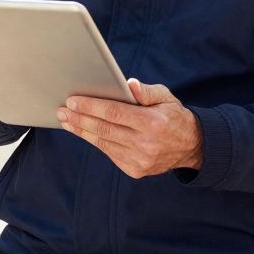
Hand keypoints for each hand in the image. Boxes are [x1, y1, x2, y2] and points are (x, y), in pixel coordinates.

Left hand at [56, 78, 202, 178]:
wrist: (191, 146)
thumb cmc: (173, 115)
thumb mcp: (165, 97)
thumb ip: (146, 91)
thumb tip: (128, 83)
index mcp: (153, 123)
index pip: (114, 113)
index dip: (91, 106)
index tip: (72, 100)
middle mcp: (145, 143)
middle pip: (104, 129)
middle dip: (80, 119)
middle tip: (62, 110)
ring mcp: (140, 159)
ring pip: (103, 143)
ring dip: (82, 131)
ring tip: (67, 120)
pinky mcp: (135, 169)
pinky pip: (109, 153)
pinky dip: (95, 141)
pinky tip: (83, 131)